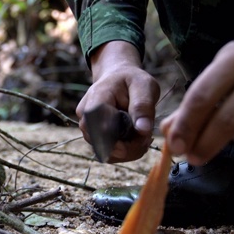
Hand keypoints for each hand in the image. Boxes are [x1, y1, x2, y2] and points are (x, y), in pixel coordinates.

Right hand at [78, 41, 160, 162]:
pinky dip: (126, 153)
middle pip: (102, 144)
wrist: (118, 79)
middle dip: (130, 147)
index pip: (98, 125)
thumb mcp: (144, 86)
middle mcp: (86, 115)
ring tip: (143, 136)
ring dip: (129, 151)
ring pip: (106, 153)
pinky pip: (109, 154)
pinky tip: (136, 141)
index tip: (141, 138)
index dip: (118, 140)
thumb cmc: (132, 81)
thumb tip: (142, 130)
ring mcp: (87, 129)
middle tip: (148, 137)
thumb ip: (142, 106)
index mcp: (97, 97)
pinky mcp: (93, 138)